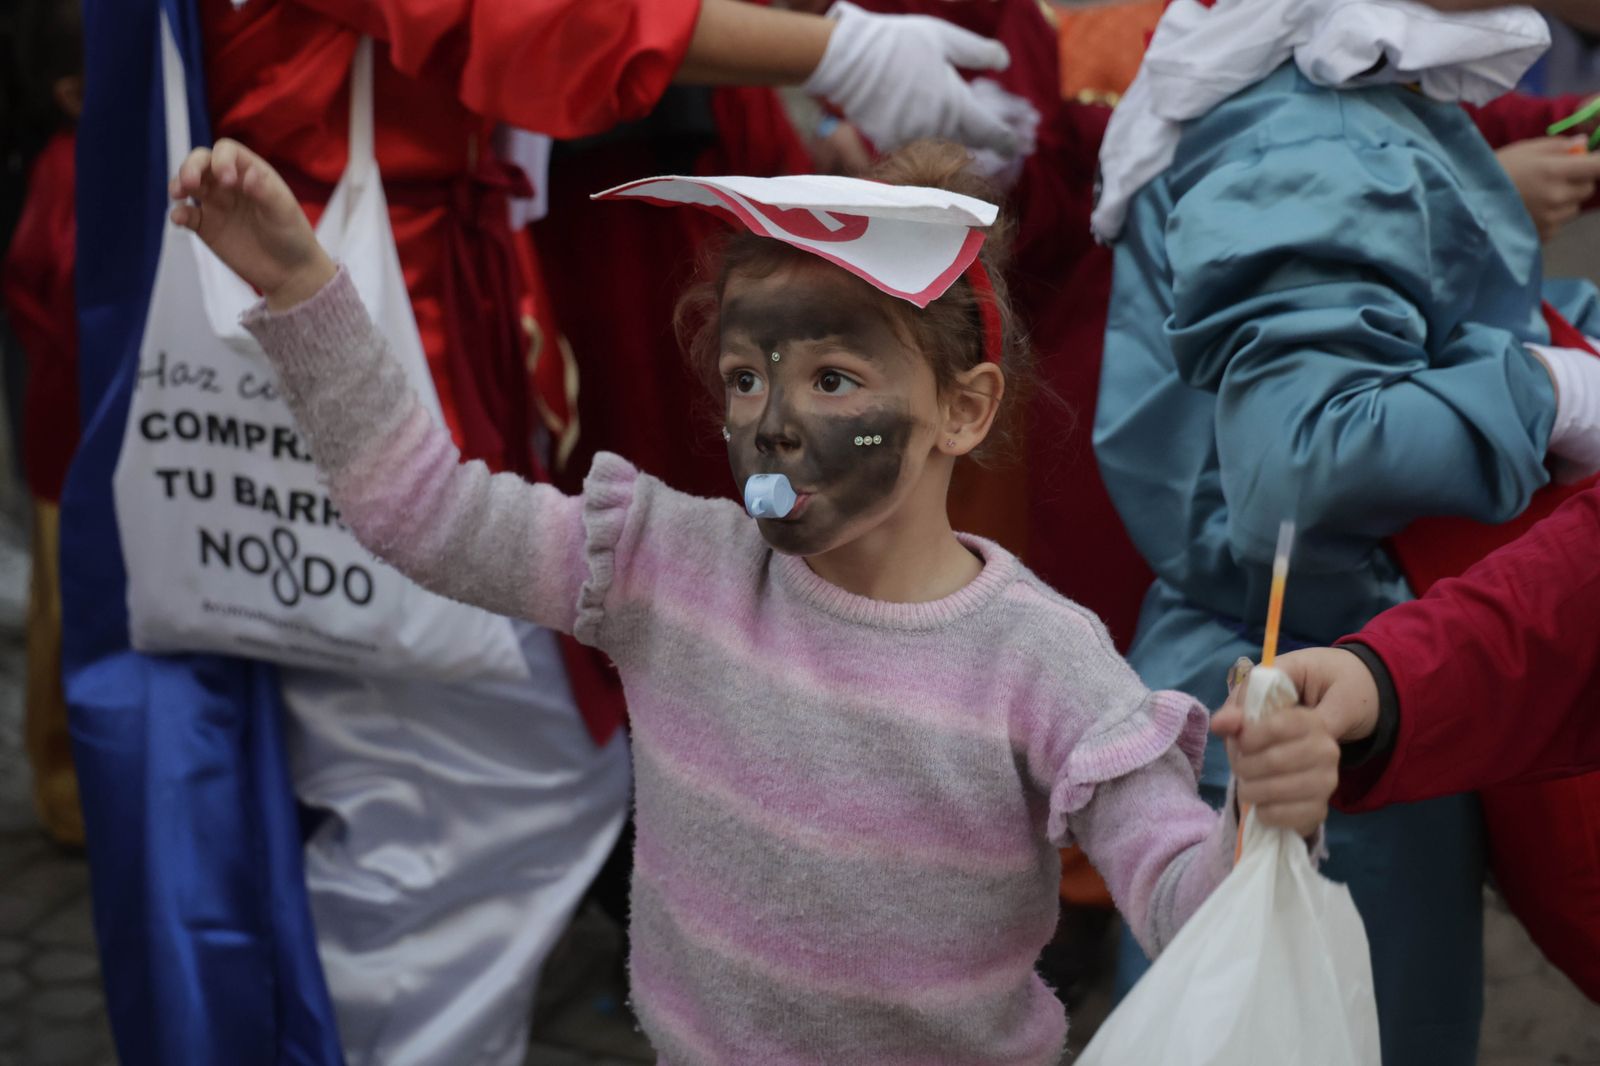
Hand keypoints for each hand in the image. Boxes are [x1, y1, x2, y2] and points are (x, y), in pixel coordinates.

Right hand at [169, 139, 334, 309]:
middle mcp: (229, 184)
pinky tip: (180, 220)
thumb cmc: (292, 235)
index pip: (226, 151)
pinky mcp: (206, 227)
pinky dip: (178, 213)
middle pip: (201, 162)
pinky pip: (186, 214)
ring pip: (189, 184)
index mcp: (250, 172)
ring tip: (178, 194)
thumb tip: (248, 174)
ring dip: (178, 184)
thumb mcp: (283, 212)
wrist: (289, 272)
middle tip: (189, 183)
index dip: (222, 159)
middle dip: (190, 167)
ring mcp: (216, 204)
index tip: (227, 180)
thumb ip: (266, 191)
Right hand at [803, 1, 1023, 155]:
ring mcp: (911, 139)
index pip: (989, 133)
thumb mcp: (944, 37)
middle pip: (965, 141)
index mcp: (956, 104)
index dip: (1005, 141)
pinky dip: (916, 136)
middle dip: (975, 136)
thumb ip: (978, 51)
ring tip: (943, 121)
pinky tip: (911, 118)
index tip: (1015, 146)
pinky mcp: (888, 142)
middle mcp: (937, 128)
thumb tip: (1005, 61)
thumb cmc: (897, 43)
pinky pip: (910, 144)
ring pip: (938, 145)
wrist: (847, 59)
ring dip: (946, 138)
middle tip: (985, 134)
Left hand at [1212, 654, 1361, 836]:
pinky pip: (1281, 815)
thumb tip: (1221, 723)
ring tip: (1247, 784)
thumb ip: (1235, 710)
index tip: (1241, 742)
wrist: (1289, 771)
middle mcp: (1326, 750)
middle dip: (1244, 765)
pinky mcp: (1320, 810)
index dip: (1249, 736)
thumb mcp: (1250, 713)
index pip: (1277, 726)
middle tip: (1240, 767)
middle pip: (1273, 760)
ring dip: (1249, 789)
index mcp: (1311, 720)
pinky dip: (1261, 811)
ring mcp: (1326, 782)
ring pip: (1275, 789)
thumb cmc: (1266, 736)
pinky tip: (1261, 804)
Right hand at [1495, 135, 1599, 241]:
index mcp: (1555, 171)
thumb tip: (1581, 145)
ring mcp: (1552, 219)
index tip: (1591, 161)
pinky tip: (1529, 212)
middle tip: (1554, 177)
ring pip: (1574, 207)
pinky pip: (1559, 223)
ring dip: (1564, 200)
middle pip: (1588, 187)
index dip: (1597, 163)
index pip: (1598, 167)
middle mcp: (1558, 197)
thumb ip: (1557, 146)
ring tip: (1537, 197)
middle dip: (1578, 180)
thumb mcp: (1524, 149)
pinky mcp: (1544, 235)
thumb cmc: (1493, 171)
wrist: (1466, 206)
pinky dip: (1551, 217)